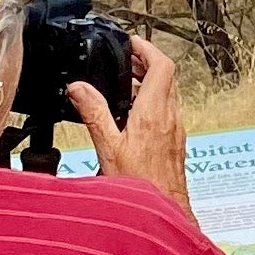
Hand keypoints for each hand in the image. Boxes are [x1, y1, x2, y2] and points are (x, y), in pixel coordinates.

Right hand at [70, 36, 190, 215]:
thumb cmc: (140, 186)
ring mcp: (175, 129)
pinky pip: (167, 111)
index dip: (147, 48)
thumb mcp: (108, 147)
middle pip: (166, 76)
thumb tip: (78, 88)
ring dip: (148, 83)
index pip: (162, 66)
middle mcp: (171, 118)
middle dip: (145, 63)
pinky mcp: (175, 141)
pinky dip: (151, 102)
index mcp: (155, 113)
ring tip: (124, 83)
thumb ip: (94, 113)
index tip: (131, 43)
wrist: (165, 211)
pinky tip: (132, 114)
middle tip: (125, 60)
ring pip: (168, 94)